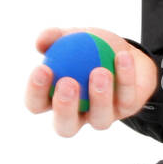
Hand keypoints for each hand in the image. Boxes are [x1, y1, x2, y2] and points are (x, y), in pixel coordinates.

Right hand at [25, 26, 158, 136]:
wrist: (124, 52)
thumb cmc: (89, 48)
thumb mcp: (70, 36)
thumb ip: (54, 36)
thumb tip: (41, 41)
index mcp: (55, 100)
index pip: (37, 104)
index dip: (36, 91)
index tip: (42, 69)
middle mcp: (77, 116)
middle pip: (65, 127)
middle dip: (64, 108)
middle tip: (68, 83)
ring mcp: (102, 116)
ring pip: (100, 120)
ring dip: (100, 97)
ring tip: (100, 71)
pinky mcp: (127, 110)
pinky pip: (126, 98)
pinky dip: (125, 76)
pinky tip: (122, 57)